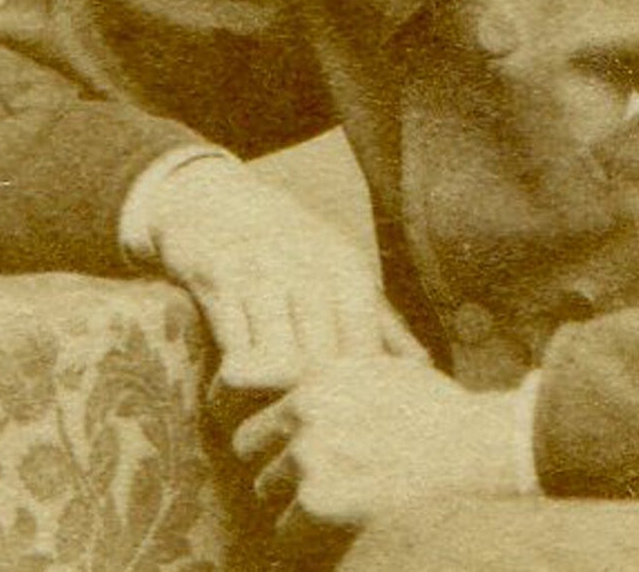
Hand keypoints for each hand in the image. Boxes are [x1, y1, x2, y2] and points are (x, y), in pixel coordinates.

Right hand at [144, 161, 423, 401]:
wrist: (216, 199)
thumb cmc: (290, 245)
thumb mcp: (340, 270)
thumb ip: (379, 320)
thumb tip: (422, 371)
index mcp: (347, 270)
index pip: (365, 353)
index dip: (358, 399)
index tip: (346, 427)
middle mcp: (310, 270)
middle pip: (325, 365)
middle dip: (314, 408)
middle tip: (302, 438)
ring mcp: (264, 274)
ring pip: (282, 363)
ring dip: (270, 401)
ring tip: (264, 421)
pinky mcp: (219, 282)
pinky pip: (234, 350)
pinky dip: (232, 385)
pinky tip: (228, 396)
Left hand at [233, 356, 521, 547]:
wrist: (475, 447)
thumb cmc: (442, 412)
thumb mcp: (387, 369)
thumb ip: (344, 374)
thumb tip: (313, 386)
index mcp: (317, 373)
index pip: (243, 385)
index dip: (265, 418)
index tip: (271, 438)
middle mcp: (304, 408)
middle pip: (248, 444)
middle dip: (274, 461)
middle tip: (311, 480)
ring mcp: (307, 453)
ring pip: (267, 489)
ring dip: (292, 501)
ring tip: (335, 503)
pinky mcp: (316, 499)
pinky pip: (285, 531)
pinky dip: (305, 539)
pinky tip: (340, 529)